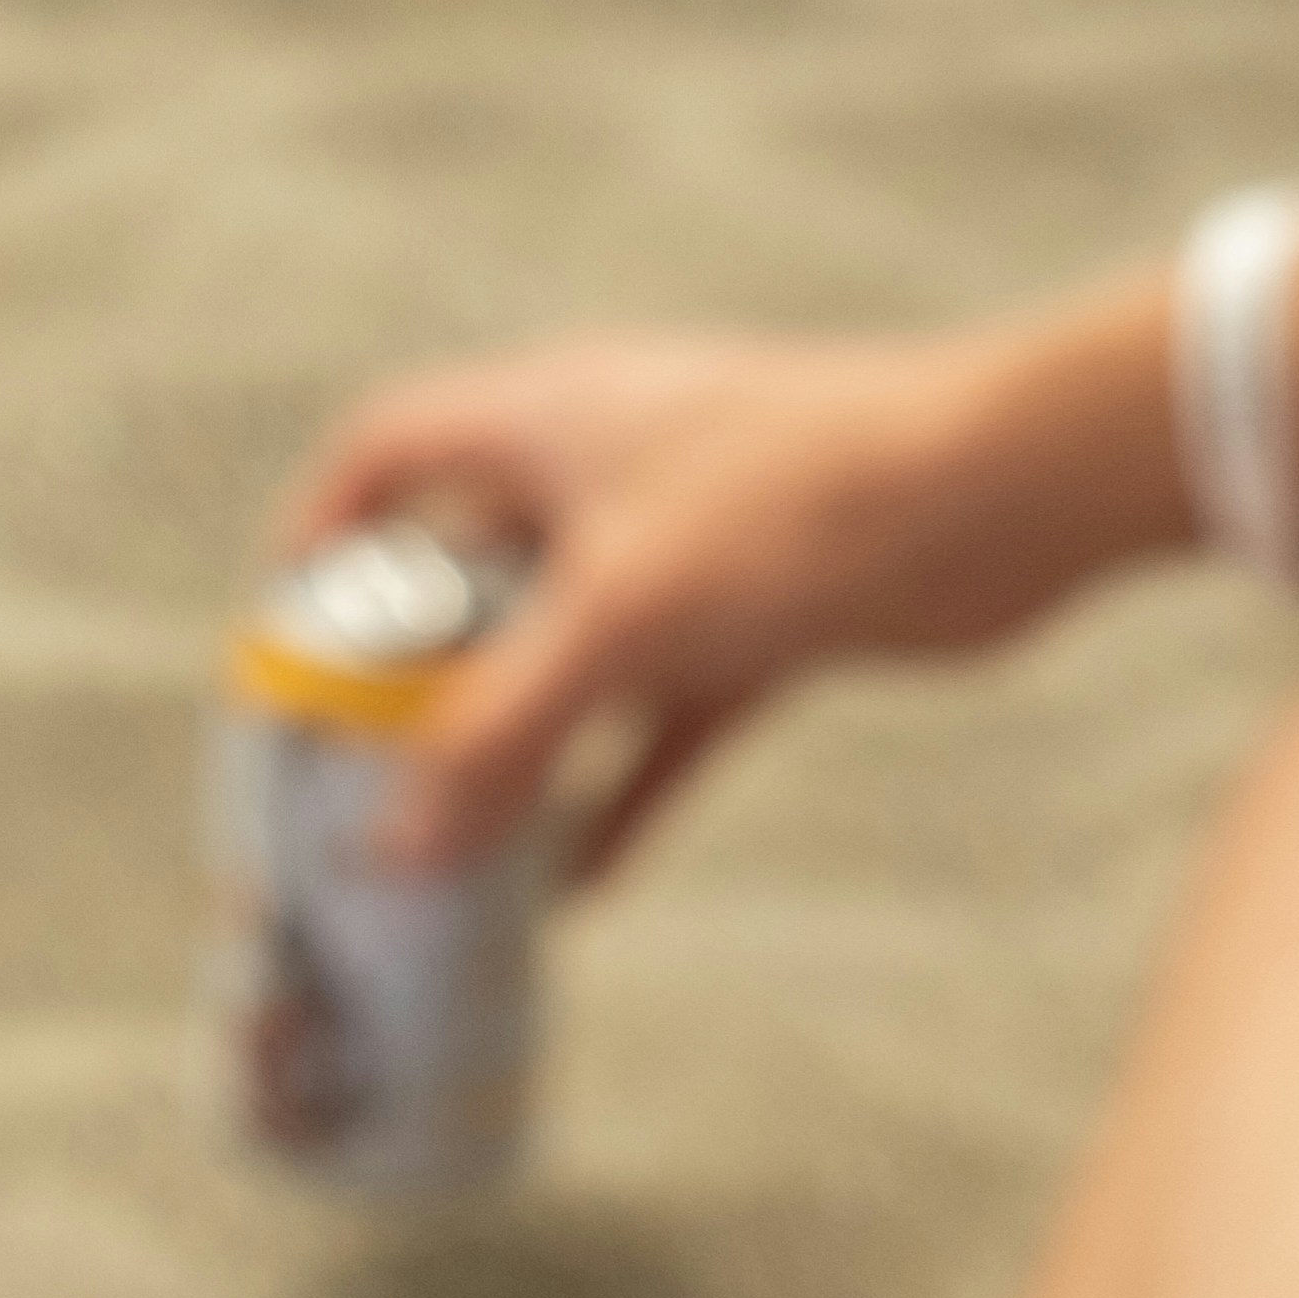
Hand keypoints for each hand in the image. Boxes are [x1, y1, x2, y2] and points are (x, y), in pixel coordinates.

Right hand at [275, 318, 1150, 876]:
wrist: (1010, 491)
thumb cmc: (800, 504)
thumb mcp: (619, 619)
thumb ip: (498, 733)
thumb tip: (395, 846)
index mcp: (542, 419)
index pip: (385, 451)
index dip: (320, 533)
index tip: (288, 633)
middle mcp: (602, 469)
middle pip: (465, 568)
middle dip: (413, 673)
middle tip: (363, 767)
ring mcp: (683, 544)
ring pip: (563, 652)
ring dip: (516, 743)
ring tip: (459, 839)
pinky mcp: (760, 613)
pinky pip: (658, 714)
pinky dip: (618, 788)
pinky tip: (583, 878)